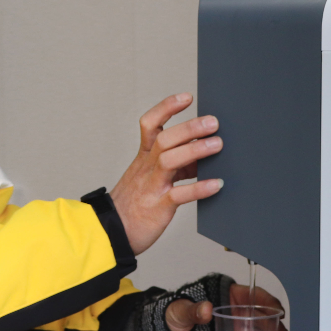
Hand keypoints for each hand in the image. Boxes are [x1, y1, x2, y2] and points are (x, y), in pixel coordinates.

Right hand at [110, 93, 223, 254]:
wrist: (112, 233)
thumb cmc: (136, 204)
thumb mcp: (153, 177)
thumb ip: (177, 163)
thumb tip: (205, 150)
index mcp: (144, 158)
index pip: (150, 124)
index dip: (166, 108)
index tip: (187, 97)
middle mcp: (147, 168)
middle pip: (164, 139)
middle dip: (189, 128)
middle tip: (213, 122)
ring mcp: (152, 187)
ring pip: (169, 161)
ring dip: (195, 150)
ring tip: (217, 145)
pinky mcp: (158, 208)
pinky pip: (179, 195)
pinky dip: (199, 189)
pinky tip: (216, 184)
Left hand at [166, 285, 289, 330]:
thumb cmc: (174, 315)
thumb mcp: (181, 310)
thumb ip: (193, 310)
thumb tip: (206, 309)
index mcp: (226, 296)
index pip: (252, 295)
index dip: (268, 302)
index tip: (278, 311)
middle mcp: (234, 312)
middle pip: (260, 316)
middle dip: (274, 326)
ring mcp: (234, 329)